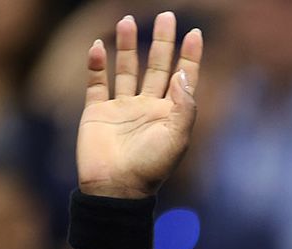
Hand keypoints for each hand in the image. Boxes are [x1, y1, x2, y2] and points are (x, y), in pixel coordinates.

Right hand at [77, 12, 202, 198]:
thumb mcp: (177, 138)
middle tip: (167, 15)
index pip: (182, 78)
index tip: (195, 33)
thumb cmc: (151, 167)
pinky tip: (99, 47)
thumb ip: (184, 105)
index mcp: (169, 114)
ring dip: (127, 46)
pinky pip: (96, 83)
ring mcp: (121, 108)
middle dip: (162, 42)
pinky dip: (96, 65)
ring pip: (125, 69)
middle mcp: (147, 107)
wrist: (116, 188)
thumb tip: (181, 73)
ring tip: (128, 20)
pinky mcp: (96, 113)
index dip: (189, 56)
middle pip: (156, 66)